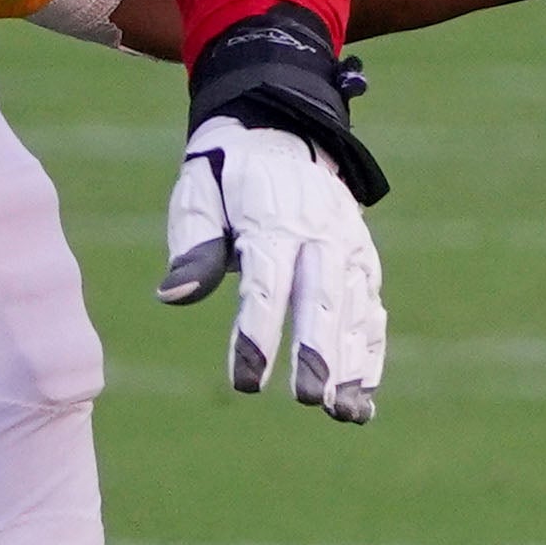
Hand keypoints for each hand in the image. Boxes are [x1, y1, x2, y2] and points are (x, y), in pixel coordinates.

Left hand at [157, 119, 385, 420]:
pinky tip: (363, 400)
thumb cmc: (225, 175)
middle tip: (311, 400)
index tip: (246, 383)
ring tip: (345, 413)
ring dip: (353, 363)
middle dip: (319, 352)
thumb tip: (173, 297)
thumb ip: (192, 247)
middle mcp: (320, 233)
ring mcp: (349, 246)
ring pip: (356, 309)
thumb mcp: (198, 195)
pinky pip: (372, 310)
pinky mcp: (364, 260)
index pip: (268, 283)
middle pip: (323, 298)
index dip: (257, 334)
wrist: (281, 131)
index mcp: (272, 217)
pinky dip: (371, 354)